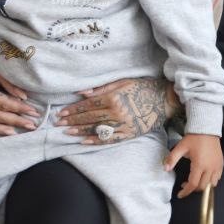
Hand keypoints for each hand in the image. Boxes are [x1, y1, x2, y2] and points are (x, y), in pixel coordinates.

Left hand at [56, 77, 181, 144]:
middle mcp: (116, 112)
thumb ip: (102, 88)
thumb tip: (82, 92)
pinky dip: (95, 141)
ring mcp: (123, 125)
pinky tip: (83, 141)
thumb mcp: (123, 82)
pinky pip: (109, 139)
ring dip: (79, 131)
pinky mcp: (128, 134)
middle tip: (58, 123)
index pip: (88, 105)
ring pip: (96, 129)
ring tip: (67, 132)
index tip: (61, 112)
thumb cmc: (142, 88)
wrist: (164, 100)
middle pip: (89, 118)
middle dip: (72, 120)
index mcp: (114, 98)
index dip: (73, 109)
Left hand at [164, 134, 222, 197]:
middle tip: (185, 184)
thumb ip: (172, 158)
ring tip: (195, 180)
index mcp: (199, 165)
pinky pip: (217, 178)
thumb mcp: (180, 147)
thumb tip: (165, 169)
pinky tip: (204, 176)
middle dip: (193, 189)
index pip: (193, 184)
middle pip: (202, 187)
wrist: (207, 129)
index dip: (186, 191)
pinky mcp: (221, 164)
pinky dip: (211, 181)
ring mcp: (217, 166)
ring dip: (203, 186)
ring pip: (211, 185)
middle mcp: (210, 168)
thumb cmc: (194, 138)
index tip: (179, 194)